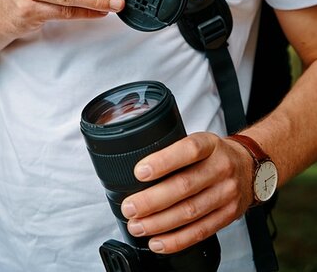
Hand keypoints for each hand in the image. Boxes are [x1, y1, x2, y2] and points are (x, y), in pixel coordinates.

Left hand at [121, 132, 253, 253]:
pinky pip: (201, 231)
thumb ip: (175, 152)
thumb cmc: (215, 154)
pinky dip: (176, 240)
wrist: (251, 167)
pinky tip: (158, 241)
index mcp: (210, 144)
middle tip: (130, 207)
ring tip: (137, 226)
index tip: (140, 172)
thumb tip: (139, 171)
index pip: (188, 150)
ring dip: (159, 223)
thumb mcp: (200, 141)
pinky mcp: (229, 215)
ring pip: (190, 212)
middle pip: (185, 186)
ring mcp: (227, 193)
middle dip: (152, 200)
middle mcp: (221, 167)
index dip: (163, 161)